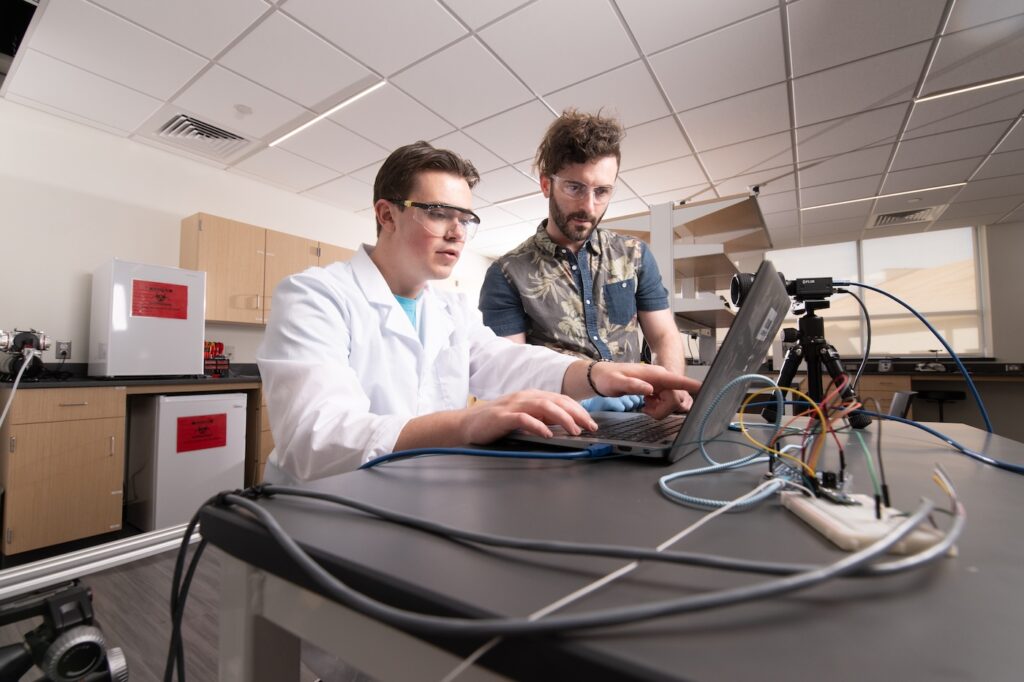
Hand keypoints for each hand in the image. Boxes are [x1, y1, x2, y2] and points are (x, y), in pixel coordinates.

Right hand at [460, 389, 597, 444]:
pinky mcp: (502, 416)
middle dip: (576, 413)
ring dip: (562, 418)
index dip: (578, 410)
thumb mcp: (523, 417)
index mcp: (531, 396)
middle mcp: (524, 397)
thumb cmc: (495, 423)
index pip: (560, 399)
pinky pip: (523, 418)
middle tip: (590, 427)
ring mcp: (513, 405)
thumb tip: (565, 424)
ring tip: (574, 430)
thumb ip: (541, 418)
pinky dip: (537, 425)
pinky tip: (547, 433)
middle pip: (556, 401)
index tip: (591, 423)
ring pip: (544, 406)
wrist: (466, 424)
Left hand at [588, 363, 700, 419]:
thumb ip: (633, 386)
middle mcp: (661, 378)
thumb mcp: (617, 383)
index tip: (706, 388)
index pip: (677, 380)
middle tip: (645, 406)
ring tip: (645, 404)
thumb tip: (649, 389)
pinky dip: (657, 407)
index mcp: (655, 375)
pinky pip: (665, 402)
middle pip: (675, 399)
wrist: (602, 375)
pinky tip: (647, 403)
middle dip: (664, 408)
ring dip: (660, 408)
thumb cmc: (608, 378)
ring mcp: (660, 384)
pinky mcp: (658, 389)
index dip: (691, 385)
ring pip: (671, 403)